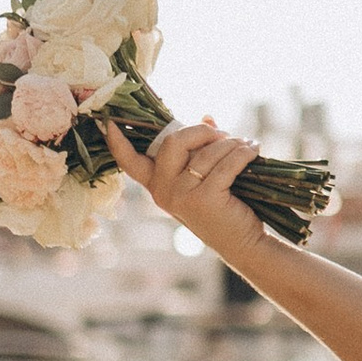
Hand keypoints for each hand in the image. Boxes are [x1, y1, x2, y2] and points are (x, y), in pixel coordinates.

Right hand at [105, 116, 267, 264]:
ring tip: (247, 145)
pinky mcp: (204, 199)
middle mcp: (162, 191)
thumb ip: (200, 148)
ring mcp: (181, 196)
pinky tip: (253, 150)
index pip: (130, 162)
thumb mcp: (205, 176)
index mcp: (157, 184)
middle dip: (201, 131)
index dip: (118, 142)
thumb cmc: (224, 208)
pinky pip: (226, 164)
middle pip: (173, 141)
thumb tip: (208, 117)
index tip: (108, 122)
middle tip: (224, 136)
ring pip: (206, 152)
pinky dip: (243, 153)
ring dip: (232, 143)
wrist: (243, 244)